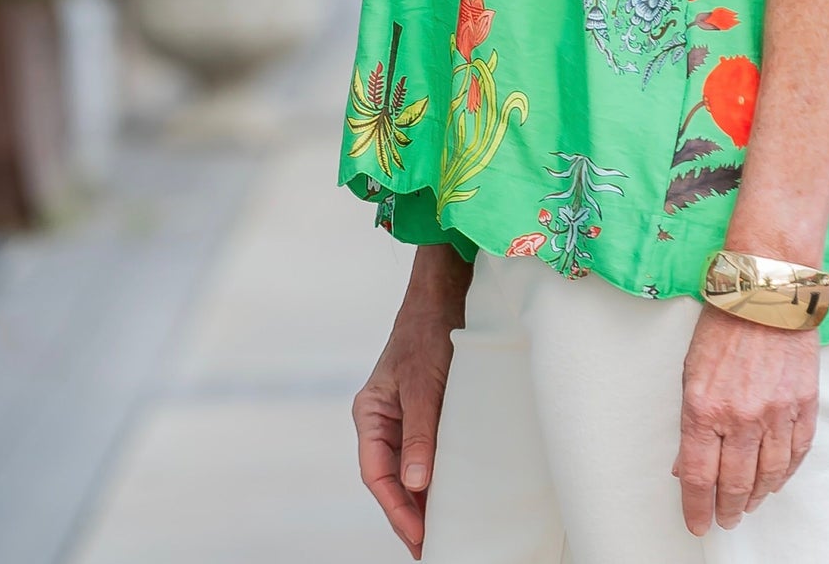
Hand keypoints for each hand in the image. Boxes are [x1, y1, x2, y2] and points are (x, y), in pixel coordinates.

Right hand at [353, 251, 470, 558]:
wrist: (448, 291)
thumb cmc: (428, 330)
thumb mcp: (424, 383)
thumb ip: (420, 433)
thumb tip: (415, 486)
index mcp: (370, 414)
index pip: (377, 474)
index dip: (397, 510)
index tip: (421, 539)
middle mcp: (385, 420)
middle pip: (393, 479)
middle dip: (412, 515)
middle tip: (437, 548)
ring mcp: (408, 417)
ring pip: (413, 470)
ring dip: (428, 500)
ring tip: (448, 533)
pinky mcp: (431, 412)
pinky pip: (433, 452)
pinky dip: (441, 476)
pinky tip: (458, 496)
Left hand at [672, 302, 819, 534]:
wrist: (767, 289)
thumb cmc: (724, 323)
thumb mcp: (691, 370)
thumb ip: (690, 421)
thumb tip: (686, 465)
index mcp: (704, 407)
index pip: (699, 476)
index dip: (697, 507)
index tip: (697, 522)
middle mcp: (741, 416)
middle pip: (735, 484)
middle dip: (727, 509)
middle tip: (724, 518)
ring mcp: (777, 413)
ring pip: (769, 476)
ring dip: (756, 496)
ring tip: (747, 503)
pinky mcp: (804, 404)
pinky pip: (797, 453)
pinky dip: (785, 473)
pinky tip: (775, 478)